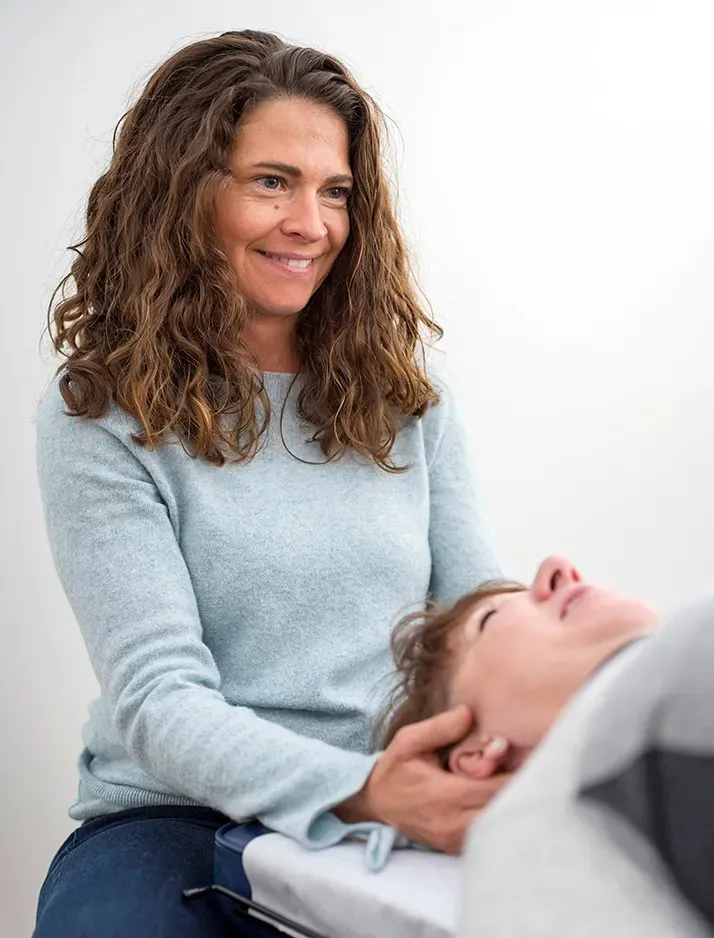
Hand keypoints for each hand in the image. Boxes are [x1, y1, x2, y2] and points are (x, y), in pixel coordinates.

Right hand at [337, 705, 512, 853]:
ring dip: (513, 804)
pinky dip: (500, 817)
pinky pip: (489, 835)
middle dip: (522, 788)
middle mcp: (453, 824)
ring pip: (501, 826)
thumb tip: (470, 713)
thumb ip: (440, 727)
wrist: (375, 804)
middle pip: (505, 810)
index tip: (525, 755)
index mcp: (444, 795)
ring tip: (519, 782)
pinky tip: (501, 798)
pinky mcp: (456, 848)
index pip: (496, 788)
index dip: (516, 772)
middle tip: (529, 767)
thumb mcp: (409, 740)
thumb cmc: (395, 769)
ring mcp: (456, 841)